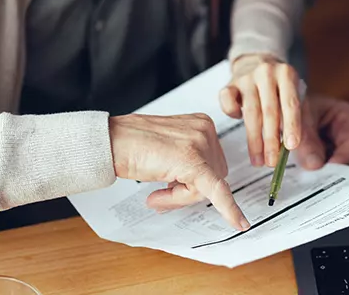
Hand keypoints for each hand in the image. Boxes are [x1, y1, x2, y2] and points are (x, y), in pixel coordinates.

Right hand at [108, 113, 249, 230]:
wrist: (109, 142)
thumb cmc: (130, 146)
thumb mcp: (166, 153)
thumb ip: (184, 167)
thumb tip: (192, 191)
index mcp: (201, 125)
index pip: (212, 163)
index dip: (198, 183)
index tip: (215, 196)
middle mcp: (205, 129)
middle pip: (214, 176)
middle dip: (188, 191)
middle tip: (161, 192)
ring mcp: (200, 143)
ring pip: (206, 188)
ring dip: (180, 196)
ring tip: (156, 190)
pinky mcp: (193, 161)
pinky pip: (216, 191)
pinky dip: (228, 209)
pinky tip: (239, 223)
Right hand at [219, 54, 348, 168]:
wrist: (257, 63)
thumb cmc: (279, 88)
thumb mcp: (295, 98)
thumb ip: (303, 126)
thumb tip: (314, 160)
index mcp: (287, 74)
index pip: (291, 104)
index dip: (291, 126)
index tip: (291, 147)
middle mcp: (267, 72)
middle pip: (269, 111)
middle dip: (271, 140)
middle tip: (272, 162)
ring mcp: (247, 77)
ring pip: (250, 112)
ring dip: (254, 140)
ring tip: (258, 160)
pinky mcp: (230, 83)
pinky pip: (227, 100)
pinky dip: (232, 113)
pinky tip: (238, 123)